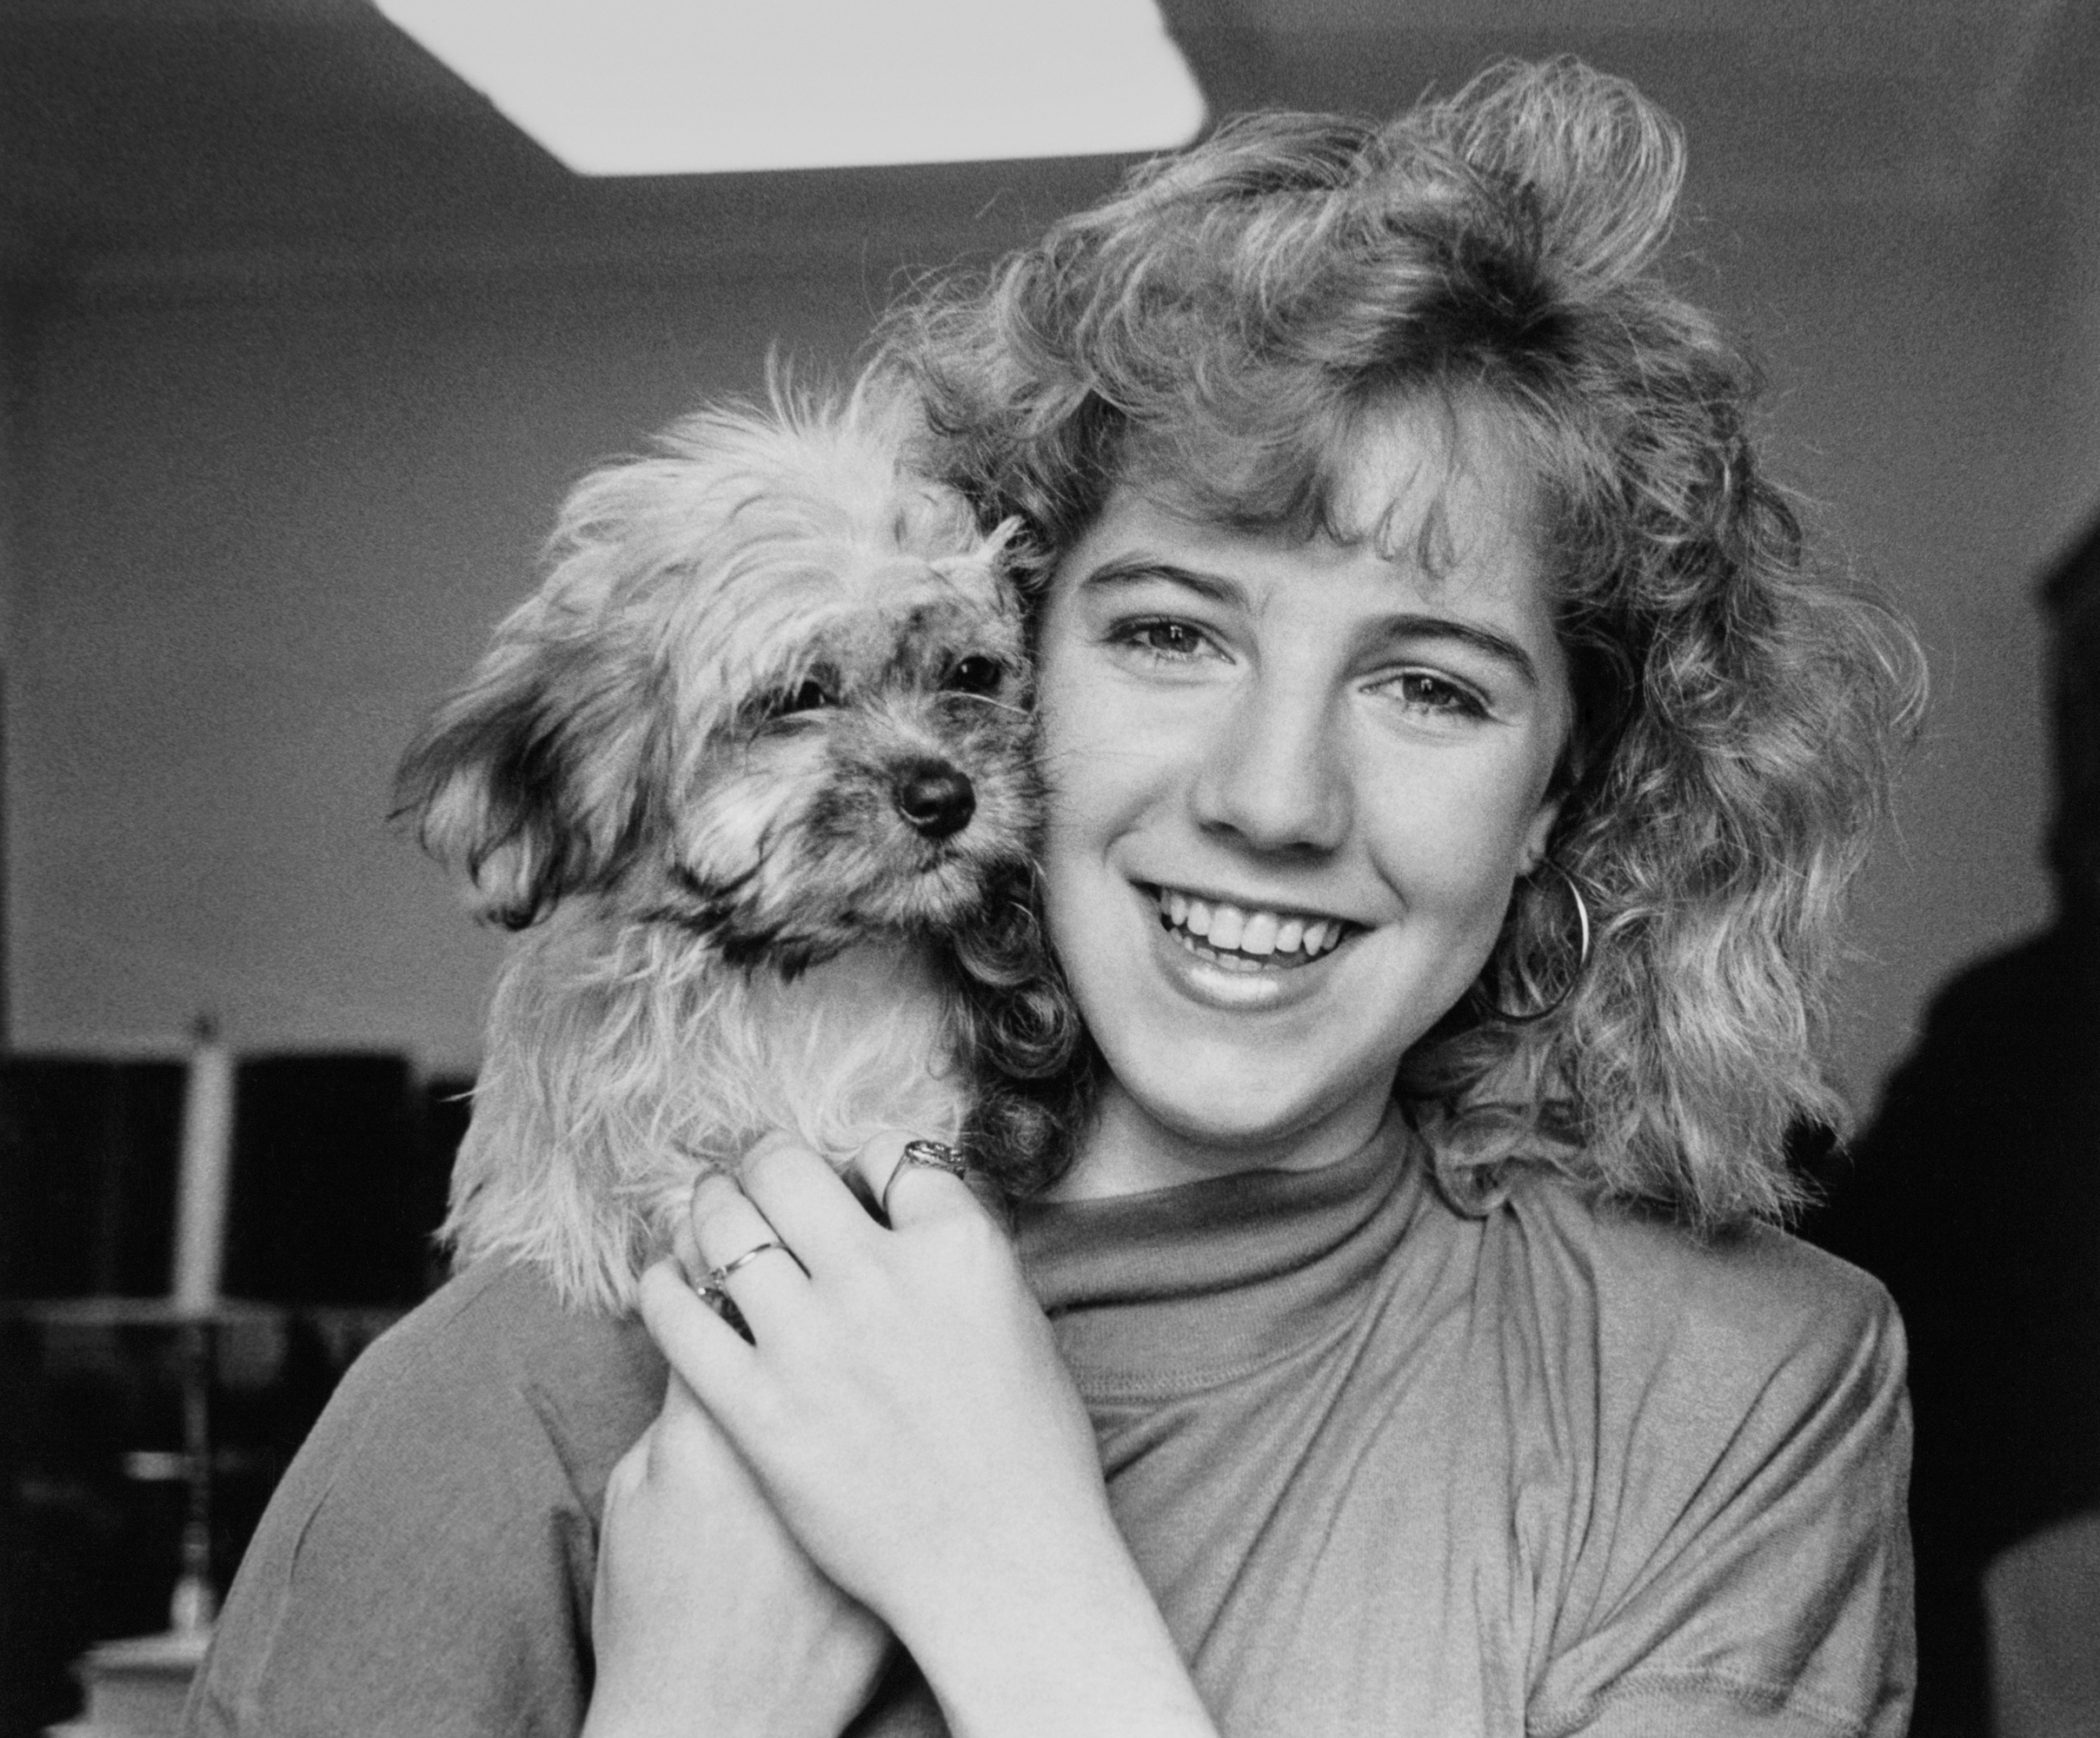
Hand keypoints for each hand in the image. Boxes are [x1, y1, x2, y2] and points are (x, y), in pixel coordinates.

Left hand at [638, 1134, 1217, 1737]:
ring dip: (709, 1210)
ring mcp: (812, 1343)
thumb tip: (903, 1214)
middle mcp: (881, 1277)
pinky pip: (681, 1319)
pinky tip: (670, 1286)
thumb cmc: (1029, 1457)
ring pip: (723, 1226)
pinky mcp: (758, 1411)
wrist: (1007, 1574)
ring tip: (707, 1214)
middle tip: (756, 1175)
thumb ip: (959, 1260)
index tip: (846, 1179)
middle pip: (789, 1169)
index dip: (860, 1162)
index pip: (890, 1153)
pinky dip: (667, 1289)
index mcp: (961, 1248)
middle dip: (767, 1163)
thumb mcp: (1021, 1325)